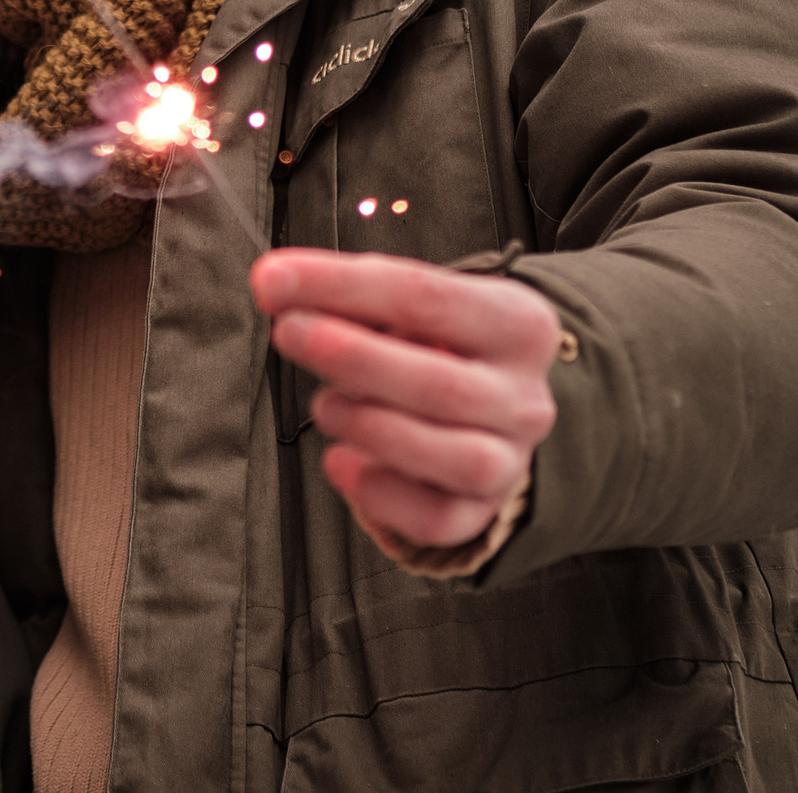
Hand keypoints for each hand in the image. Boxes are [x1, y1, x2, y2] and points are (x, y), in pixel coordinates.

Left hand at [250, 248, 559, 550]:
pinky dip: (382, 495)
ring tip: (324, 405)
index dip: (342, 285)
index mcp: (517, 323)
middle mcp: (524, 396)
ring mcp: (510, 460)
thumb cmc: (434, 342)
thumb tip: (276, 284)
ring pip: (456, 459)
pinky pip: (439, 519)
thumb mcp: (407, 302)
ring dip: (374, 429)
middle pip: (442, 385)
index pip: (427, 296)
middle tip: (289, 333)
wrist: (484, 402)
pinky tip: (341, 462)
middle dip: (353, 358)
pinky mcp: (481, 510)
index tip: (273, 279)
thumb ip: (347, 292)